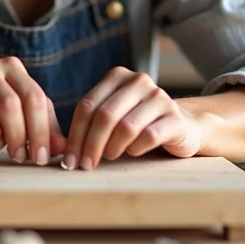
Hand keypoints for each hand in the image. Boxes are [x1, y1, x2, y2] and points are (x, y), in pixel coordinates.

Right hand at [0, 56, 66, 163]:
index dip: (48, 129)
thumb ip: (36, 127)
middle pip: (29, 99)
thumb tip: (64, 148)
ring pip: (9, 104)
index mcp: (15, 69)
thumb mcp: (10, 119)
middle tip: (34, 158)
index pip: (40, 98)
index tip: (48, 156)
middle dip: (36, 133)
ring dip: (15, 134)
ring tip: (14, 153)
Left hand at [62, 67, 201, 170]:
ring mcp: (159, 97)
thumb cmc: (137, 124)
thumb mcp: (113, 114)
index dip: (75, 135)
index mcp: (117, 77)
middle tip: (84, 166)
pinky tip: (134, 152)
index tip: (69, 160)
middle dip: (90, 144)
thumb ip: (91, 122)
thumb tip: (63, 151)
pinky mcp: (175, 117)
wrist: (181, 126)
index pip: (88, 106)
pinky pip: (149, 136)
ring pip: (126, 127)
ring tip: (110, 156)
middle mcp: (139, 81)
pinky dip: (136, 149)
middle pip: (105, 115)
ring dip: (113, 148)